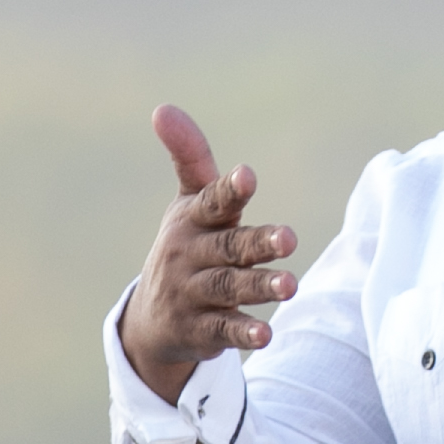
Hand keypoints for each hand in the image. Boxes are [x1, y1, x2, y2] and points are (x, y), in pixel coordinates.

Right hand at [122, 104, 295, 406]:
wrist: (152, 318)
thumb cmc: (186, 245)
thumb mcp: (188, 203)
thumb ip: (191, 158)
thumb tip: (163, 109)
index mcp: (192, 220)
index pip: (211, 202)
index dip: (229, 190)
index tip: (247, 176)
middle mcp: (190, 256)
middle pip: (229, 248)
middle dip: (258, 244)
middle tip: (289, 237)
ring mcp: (193, 294)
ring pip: (229, 288)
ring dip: (260, 286)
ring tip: (290, 285)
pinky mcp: (201, 330)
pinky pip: (224, 330)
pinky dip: (244, 332)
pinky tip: (266, 334)